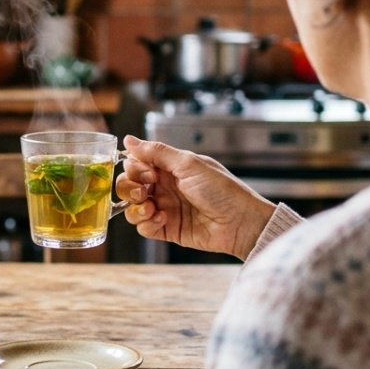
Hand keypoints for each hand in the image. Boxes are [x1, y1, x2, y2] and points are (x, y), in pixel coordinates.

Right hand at [115, 135, 275, 259]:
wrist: (240, 222)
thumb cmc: (222, 190)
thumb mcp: (189, 164)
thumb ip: (157, 152)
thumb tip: (129, 139)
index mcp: (170, 167)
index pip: (136, 163)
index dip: (135, 168)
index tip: (148, 173)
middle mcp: (164, 186)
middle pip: (129, 184)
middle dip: (129, 188)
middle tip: (144, 191)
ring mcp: (164, 208)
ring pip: (132, 206)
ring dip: (135, 207)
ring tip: (152, 208)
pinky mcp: (166, 229)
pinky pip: (143, 227)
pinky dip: (146, 223)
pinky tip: (162, 220)